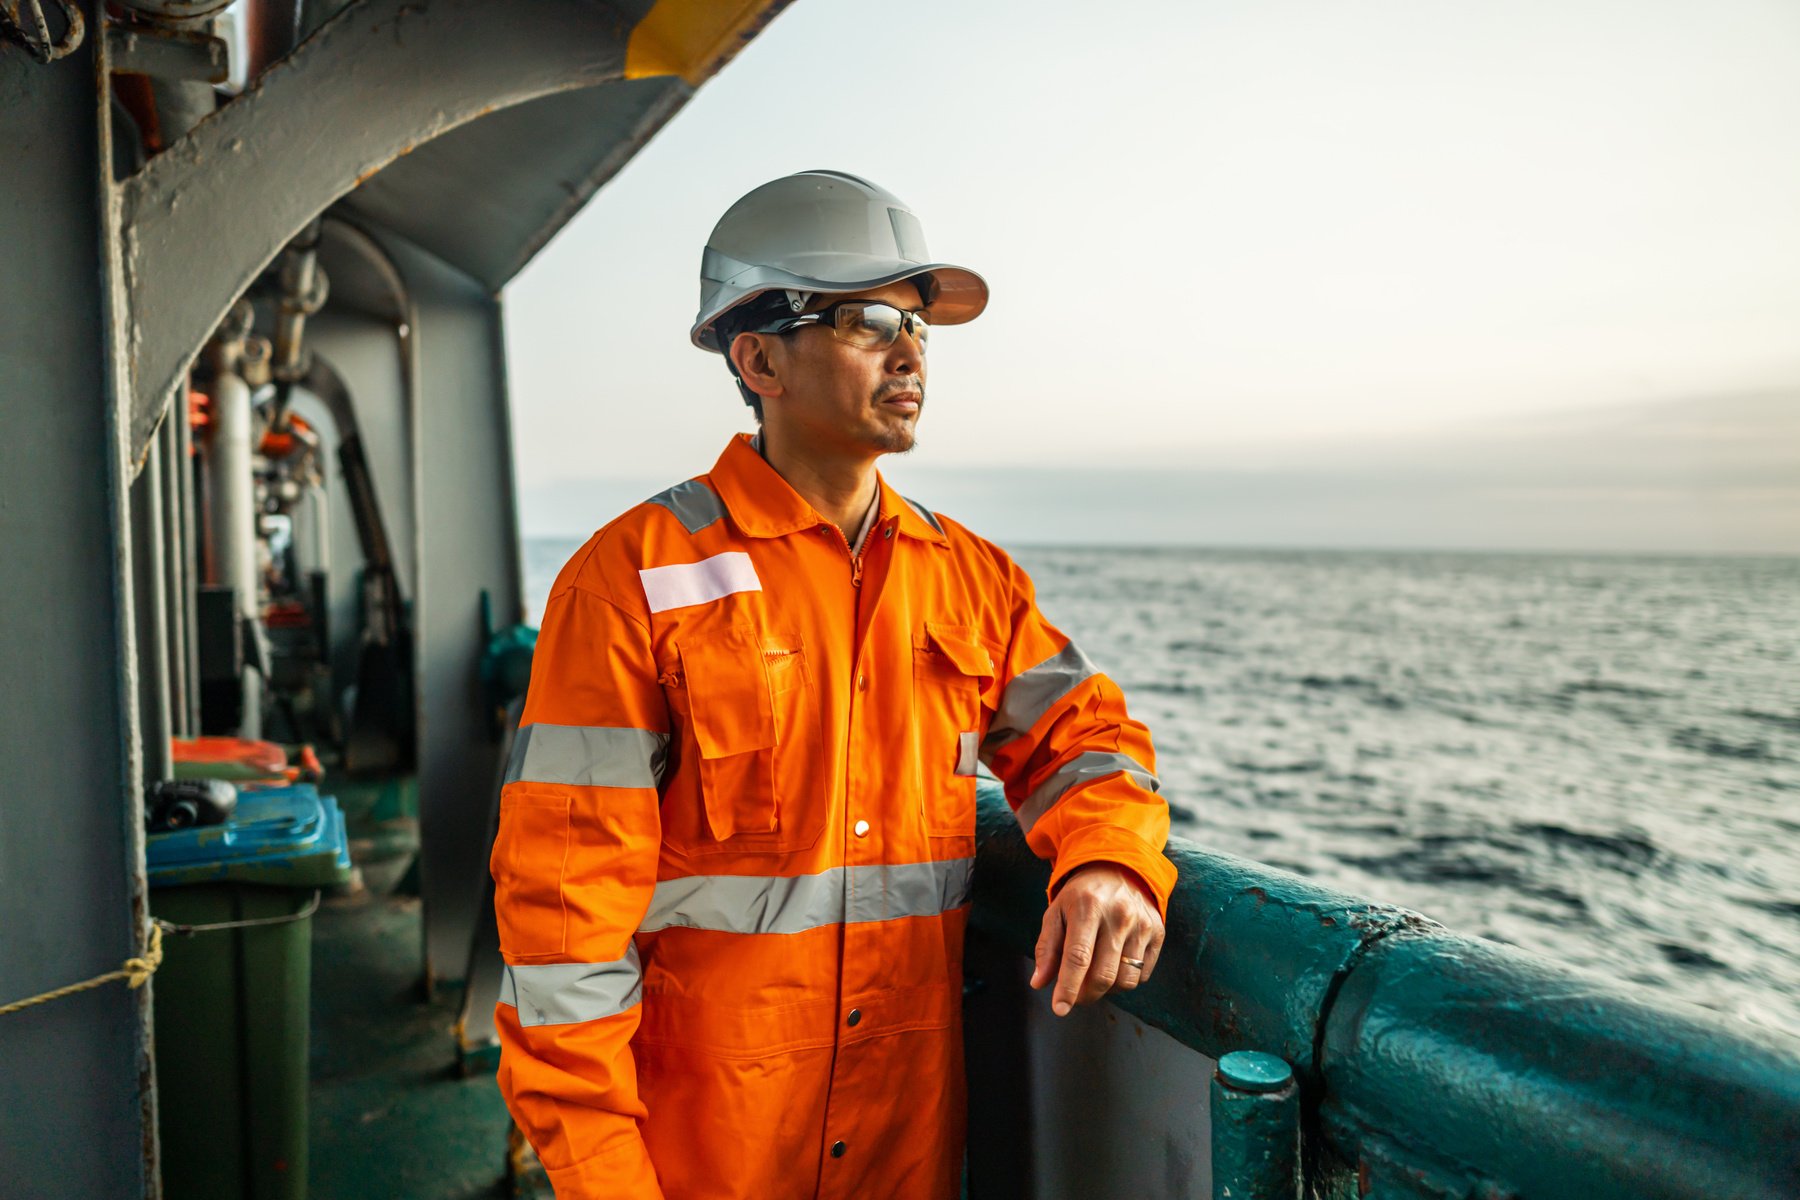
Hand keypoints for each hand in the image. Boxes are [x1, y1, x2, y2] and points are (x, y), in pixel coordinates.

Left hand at [1030, 863, 1164, 1015]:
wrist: (1119, 866)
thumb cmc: (1081, 894)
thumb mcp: (1056, 912)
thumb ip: (1046, 948)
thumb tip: (1039, 983)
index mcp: (1088, 907)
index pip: (1078, 957)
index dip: (1068, 988)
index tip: (1060, 1009)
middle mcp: (1119, 915)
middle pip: (1103, 975)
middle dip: (1086, 995)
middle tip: (1076, 995)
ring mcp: (1142, 924)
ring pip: (1125, 981)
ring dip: (1107, 990)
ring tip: (1095, 976)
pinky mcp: (1158, 932)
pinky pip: (1142, 974)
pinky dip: (1125, 979)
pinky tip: (1115, 963)